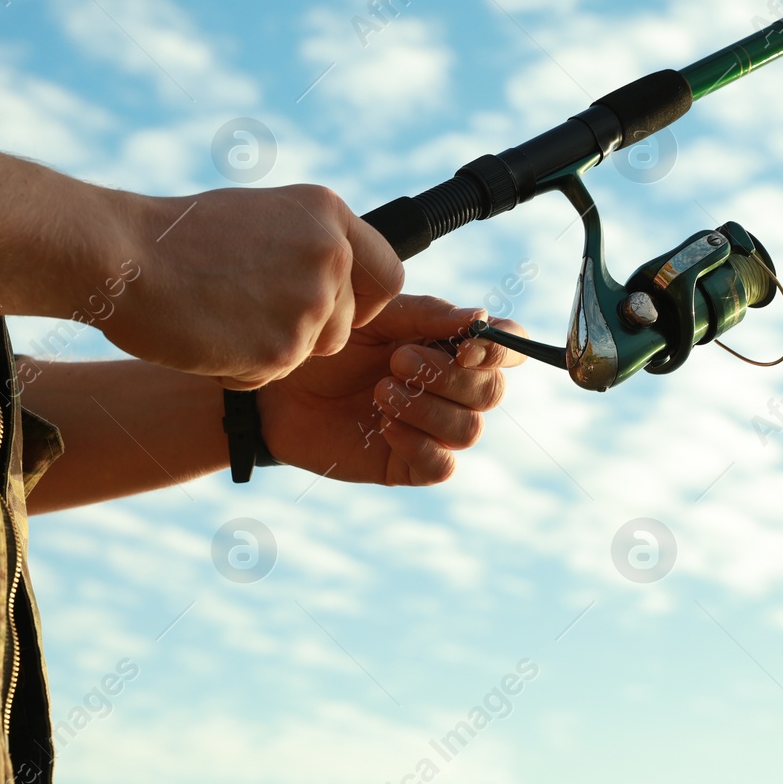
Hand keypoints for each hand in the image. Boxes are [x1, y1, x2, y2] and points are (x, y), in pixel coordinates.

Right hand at [0, 126, 402, 387]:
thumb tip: (342, 279)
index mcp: (327, 214)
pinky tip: (205, 337)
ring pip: (309, 355)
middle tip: (244, 313)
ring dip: (269, 352)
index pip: (388, 274)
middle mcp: (331, 254)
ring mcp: (309, 303)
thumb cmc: (176, 239)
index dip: (361, 302)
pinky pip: (271, 377)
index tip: (330, 308)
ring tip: (218, 319)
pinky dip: (239, 370)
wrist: (121, 256)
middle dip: (305, 334)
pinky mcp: (282, 348)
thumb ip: (307, 246)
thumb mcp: (259, 218)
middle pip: (344, 326)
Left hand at [256, 295, 527, 485]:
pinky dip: (418, 444)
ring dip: (428, 409)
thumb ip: (429, 316)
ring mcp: (431, 429)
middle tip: (396, 360)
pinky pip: (441, 466)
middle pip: (490, 393)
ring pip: (469, 430)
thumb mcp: (376, 317)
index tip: (466, 347)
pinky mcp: (407, 463)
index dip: (499, 352)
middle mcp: (450, 390)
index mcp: (451, 348)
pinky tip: (383, 426)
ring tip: (381, 391)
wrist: (276, 385)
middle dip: (449, 376)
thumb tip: (482, 321)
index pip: (506, 352)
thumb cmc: (329, 343)